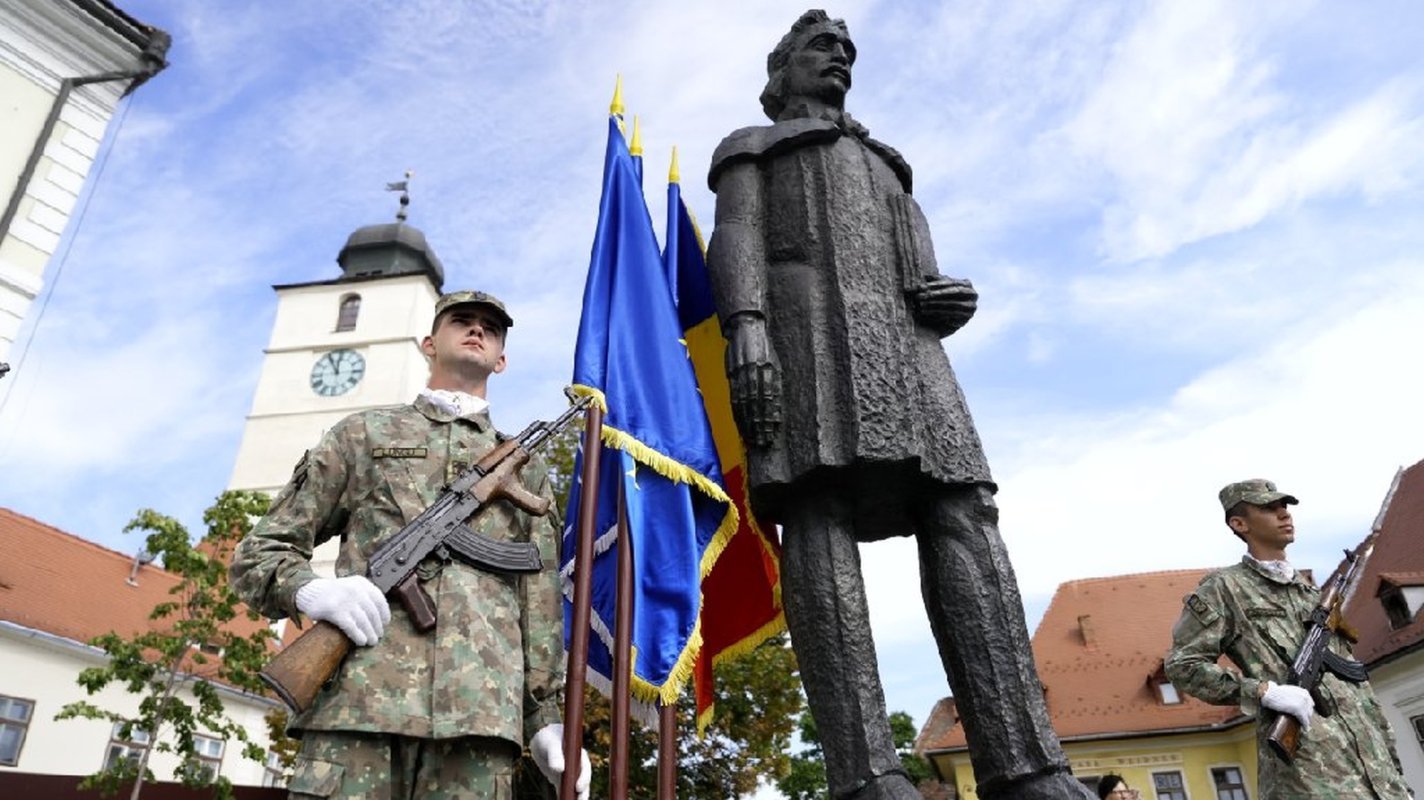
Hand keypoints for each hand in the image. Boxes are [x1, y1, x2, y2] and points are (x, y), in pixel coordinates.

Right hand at [295, 576, 389, 645]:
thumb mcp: (351, 586)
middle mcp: (355, 589)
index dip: (384, 613)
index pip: (379, 599)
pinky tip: (361, 641)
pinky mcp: (335, 611)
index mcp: (361, 582)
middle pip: (372, 612)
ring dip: (369, 633)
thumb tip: (380, 617)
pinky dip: (358, 635)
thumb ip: (364, 595)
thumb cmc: (333, 593)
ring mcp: (345, 600)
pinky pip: (351, 626)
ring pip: (363, 620)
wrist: (309, 591)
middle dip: (377, 626)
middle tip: (378, 636)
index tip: (386, 623)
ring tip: (371, 641)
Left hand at [529, 723, 589, 799]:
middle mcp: (577, 765)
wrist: (543, 740)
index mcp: (579, 755)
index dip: (583, 778)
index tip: (578, 787)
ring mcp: (570, 773)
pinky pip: (564, 790)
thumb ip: (555, 755)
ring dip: (576, 797)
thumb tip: (559, 769)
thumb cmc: (548, 738)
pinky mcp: (561, 780)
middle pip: (583, 781)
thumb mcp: (550, 745)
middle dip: (583, 792)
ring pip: (575, 788)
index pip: (585, 768)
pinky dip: (564, 796)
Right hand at [724, 314, 780, 447]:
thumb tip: (775, 406)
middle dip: (760, 424)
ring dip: (749, 422)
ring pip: (745, 402)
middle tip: (763, 441)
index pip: (771, 397)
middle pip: (757, 403)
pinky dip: (738, 412)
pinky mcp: (731, 374)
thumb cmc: (764, 346)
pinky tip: (741, 424)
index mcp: (770, 367)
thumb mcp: (775, 361)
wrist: (745, 327)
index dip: (771, 416)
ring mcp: (741, 373)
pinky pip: (734, 396)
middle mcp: (755, 371)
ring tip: (753, 438)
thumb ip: (775, 381)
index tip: (773, 432)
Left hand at [911, 276, 976, 336]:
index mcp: (967, 284)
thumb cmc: (942, 299)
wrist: (947, 320)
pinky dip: (939, 316)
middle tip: (919, 297)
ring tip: (921, 307)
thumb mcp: (938, 288)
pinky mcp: (965, 320)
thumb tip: (926, 276)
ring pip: (953, 305)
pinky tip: (927, 316)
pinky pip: (953, 318)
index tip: (921, 287)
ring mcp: (970, 308)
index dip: (936, 284)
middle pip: (954, 292)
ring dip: (935, 306)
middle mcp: (972, 295)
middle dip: (936, 294)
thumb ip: (933, 281)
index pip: (952, 282)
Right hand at [1261, 681, 1313, 729]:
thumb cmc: (1275, 691)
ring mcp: (1303, 704)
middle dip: (1307, 715)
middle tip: (1304, 719)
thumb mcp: (1288, 690)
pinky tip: (1304, 728)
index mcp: (1303, 692)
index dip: (1307, 709)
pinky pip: (1304, 720)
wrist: (1270, 693)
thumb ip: (1294, 694)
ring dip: (1306, 720)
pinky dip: (1305, 725)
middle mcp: (1305, 698)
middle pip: (1310, 709)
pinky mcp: (1299, 711)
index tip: (1305, 713)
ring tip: (1304, 724)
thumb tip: (1293, 699)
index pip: (1310, 703)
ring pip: (1308, 716)